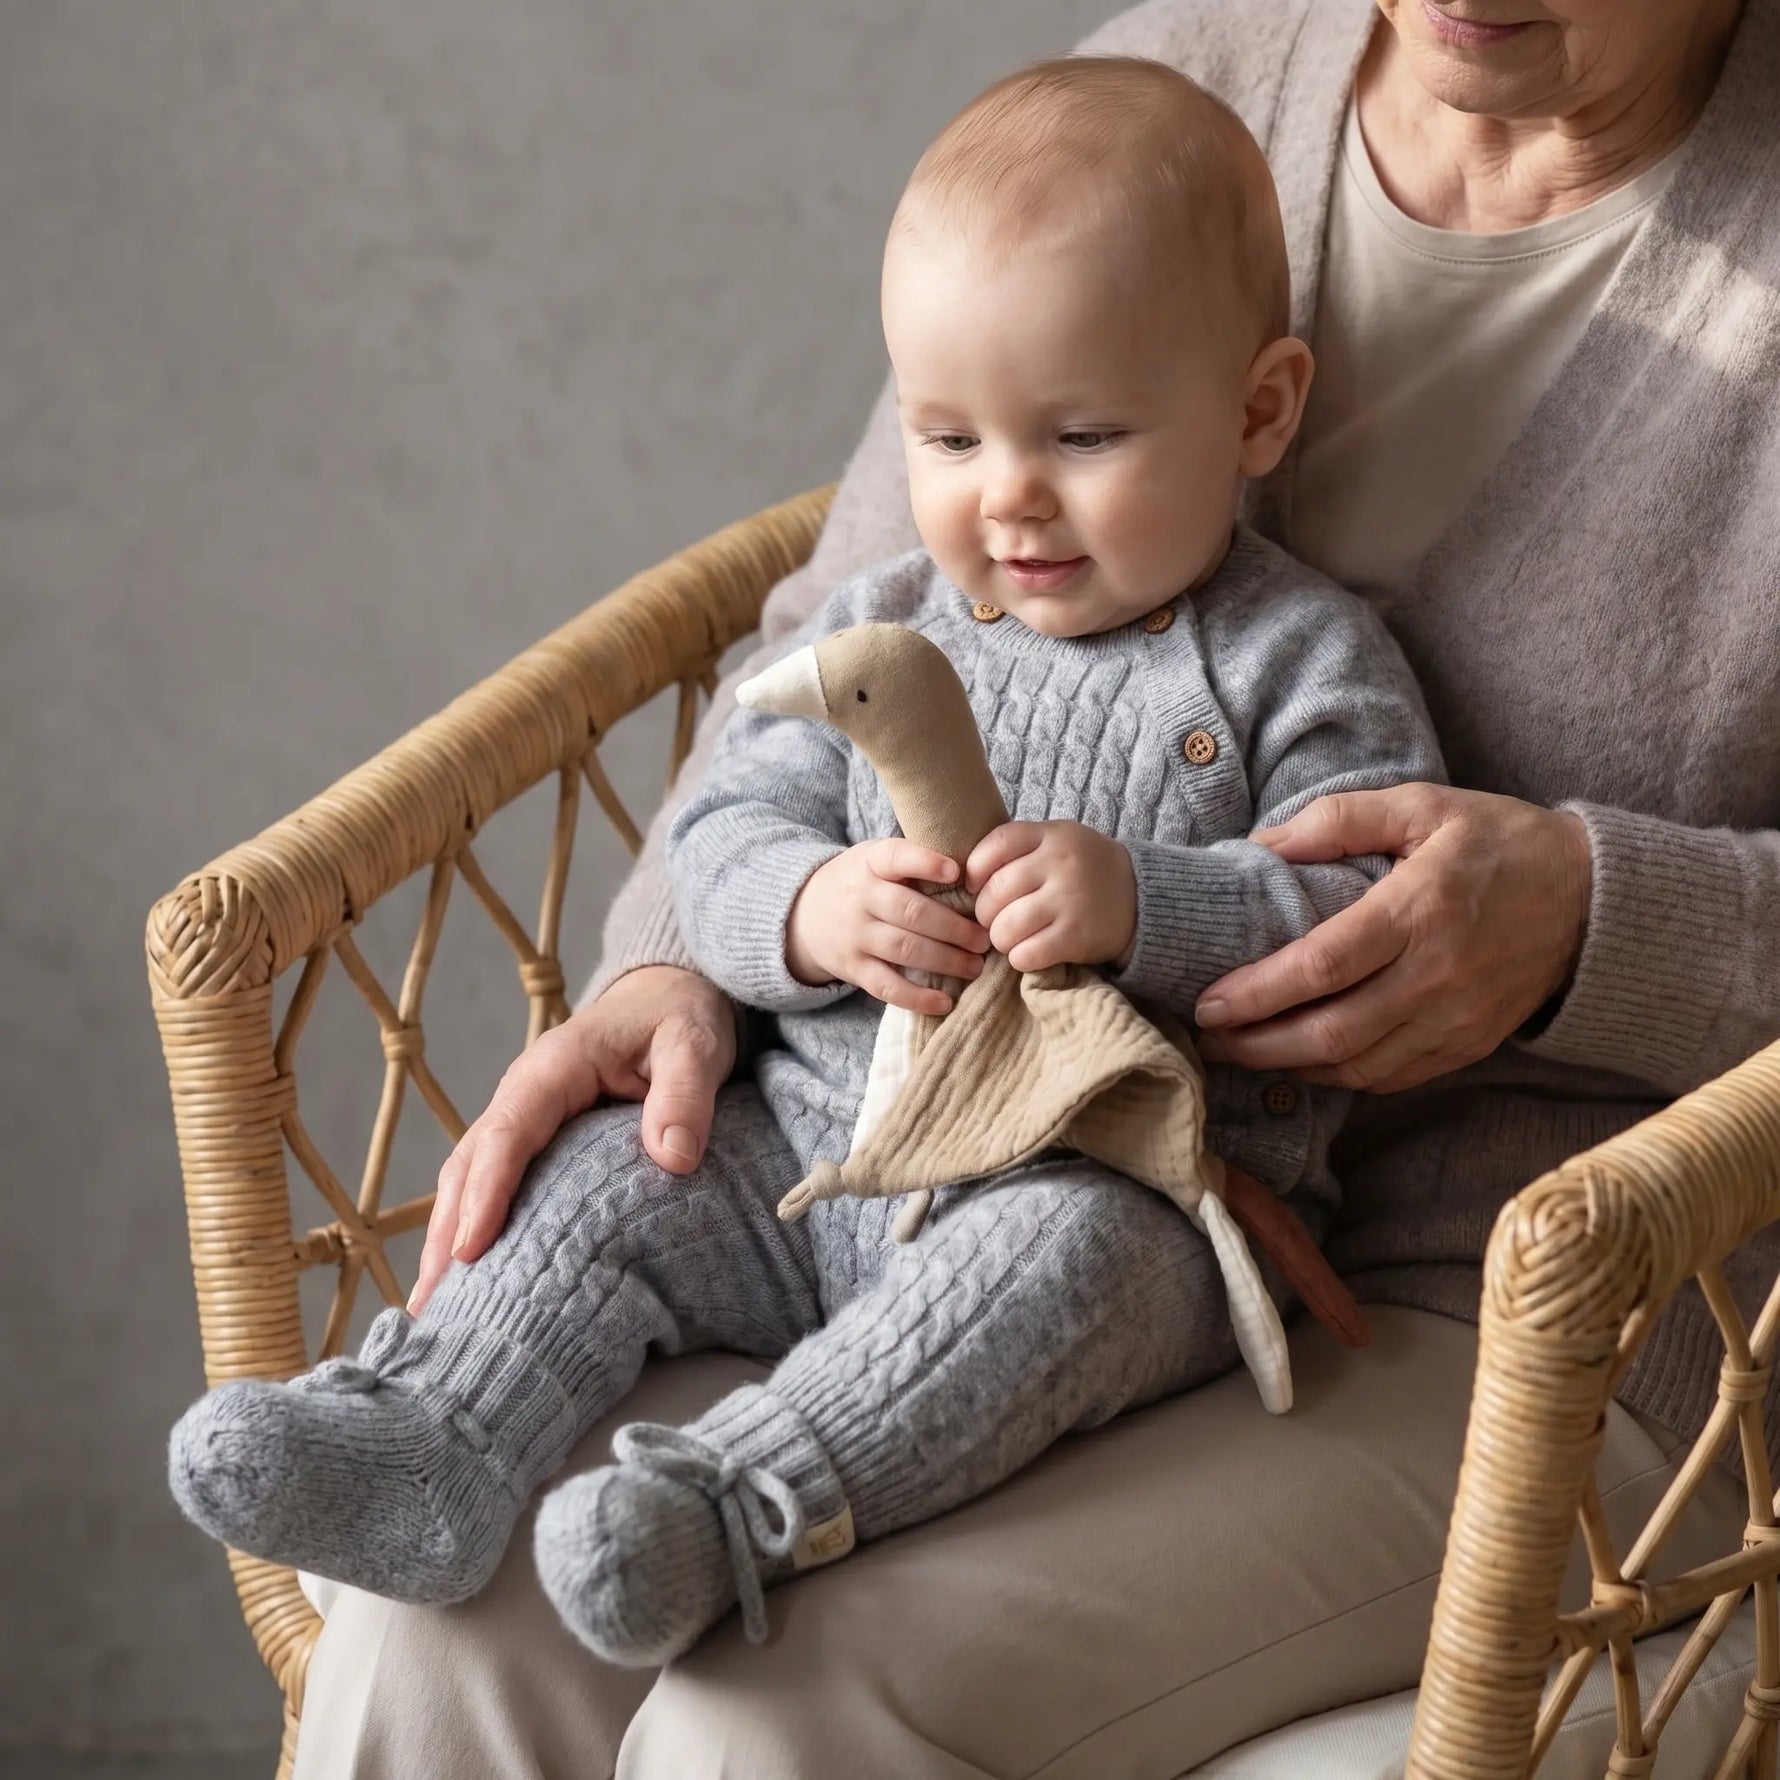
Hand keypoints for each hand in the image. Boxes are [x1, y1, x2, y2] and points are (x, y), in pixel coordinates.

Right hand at [408, 964, 736, 1313]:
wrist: (670, 994)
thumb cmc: (680, 1017)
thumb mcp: (693, 1044)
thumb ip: (685, 1094)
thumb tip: (672, 1158)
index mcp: (554, 1069)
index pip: (509, 1134)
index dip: (487, 1192)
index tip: (471, 1250)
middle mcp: (523, 1094)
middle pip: (470, 1166)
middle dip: (448, 1235)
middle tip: (435, 1308)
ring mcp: (523, 1118)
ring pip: (469, 1180)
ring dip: (448, 1240)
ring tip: (435, 1312)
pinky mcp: (534, 1141)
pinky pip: (491, 1184)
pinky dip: (472, 1228)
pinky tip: (468, 1281)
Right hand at [787, 838, 988, 1014]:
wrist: (802, 912)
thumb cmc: (861, 881)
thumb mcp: (876, 858)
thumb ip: (914, 859)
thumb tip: (977, 868)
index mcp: (871, 862)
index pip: (896, 857)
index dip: (926, 863)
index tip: (956, 871)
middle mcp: (861, 897)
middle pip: (911, 912)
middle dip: (954, 928)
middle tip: (984, 939)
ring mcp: (855, 935)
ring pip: (904, 949)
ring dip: (946, 960)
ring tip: (975, 966)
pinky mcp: (853, 968)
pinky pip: (886, 986)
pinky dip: (916, 998)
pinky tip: (944, 1002)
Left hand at [965, 820, 1136, 970]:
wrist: (1140, 898)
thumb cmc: (1083, 869)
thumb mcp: (1057, 841)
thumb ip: (1018, 848)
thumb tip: (961, 873)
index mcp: (1051, 835)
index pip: (995, 846)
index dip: (975, 870)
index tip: (976, 886)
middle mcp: (1061, 864)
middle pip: (994, 892)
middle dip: (985, 913)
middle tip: (994, 919)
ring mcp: (1070, 900)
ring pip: (1005, 927)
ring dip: (999, 939)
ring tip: (1010, 937)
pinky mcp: (1077, 936)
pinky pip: (1026, 954)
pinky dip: (1019, 958)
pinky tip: (1028, 952)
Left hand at [1191, 784, 1590, 1091]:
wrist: (1593, 898)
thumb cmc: (1498, 841)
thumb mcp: (1423, 806)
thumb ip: (1339, 820)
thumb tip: (1259, 845)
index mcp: (1419, 910)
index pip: (1322, 966)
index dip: (1258, 992)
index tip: (1209, 1002)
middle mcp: (1437, 975)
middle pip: (1331, 1031)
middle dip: (1258, 1044)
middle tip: (1208, 1038)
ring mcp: (1456, 1019)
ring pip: (1357, 1065)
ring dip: (1290, 1067)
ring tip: (1241, 1053)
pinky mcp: (1470, 1045)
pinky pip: (1392, 1077)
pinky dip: (1339, 1077)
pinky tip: (1302, 1062)